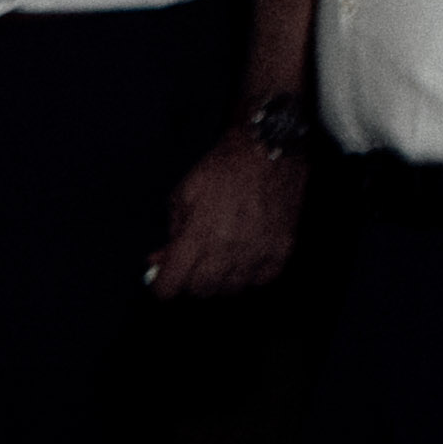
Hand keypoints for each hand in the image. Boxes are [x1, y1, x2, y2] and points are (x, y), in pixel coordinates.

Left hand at [146, 128, 307, 301]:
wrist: (266, 152)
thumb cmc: (220, 170)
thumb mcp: (182, 197)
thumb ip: (172, 234)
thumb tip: (160, 260)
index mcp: (198, 236)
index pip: (173, 282)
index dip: (162, 286)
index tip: (161, 284)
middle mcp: (228, 250)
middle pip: (201, 291)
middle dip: (189, 282)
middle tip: (189, 266)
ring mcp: (258, 253)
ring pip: (231, 289)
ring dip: (219, 280)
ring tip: (217, 259)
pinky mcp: (282, 251)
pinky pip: (260, 281)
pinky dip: (248, 276)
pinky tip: (243, 259)